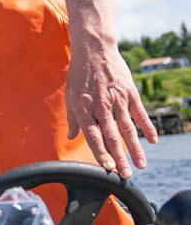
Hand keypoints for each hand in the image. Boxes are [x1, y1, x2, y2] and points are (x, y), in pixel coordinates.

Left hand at [65, 44, 157, 177]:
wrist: (94, 49)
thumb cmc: (79, 75)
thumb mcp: (70, 96)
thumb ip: (72, 119)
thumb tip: (71, 137)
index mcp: (84, 109)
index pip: (93, 137)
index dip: (101, 154)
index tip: (108, 168)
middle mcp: (101, 107)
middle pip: (112, 137)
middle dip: (120, 158)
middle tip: (126, 175)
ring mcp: (117, 100)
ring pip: (128, 129)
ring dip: (135, 149)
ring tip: (141, 165)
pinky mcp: (129, 93)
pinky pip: (140, 113)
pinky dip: (147, 128)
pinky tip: (152, 141)